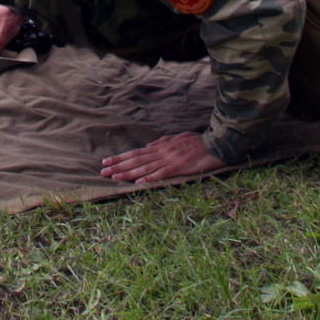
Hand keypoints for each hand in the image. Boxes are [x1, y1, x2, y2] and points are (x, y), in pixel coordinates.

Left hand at [100, 131, 225, 183]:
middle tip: (102, 172)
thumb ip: (163, 142)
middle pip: (136, 160)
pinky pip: (162, 174)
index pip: (136, 153)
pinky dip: (149, 178)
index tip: (106, 162)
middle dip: (118, 166)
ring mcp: (170, 160)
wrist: (216, 143)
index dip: (120, 158)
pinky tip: (139, 182)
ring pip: (144, 167)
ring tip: (114, 178)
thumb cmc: (199, 141)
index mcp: (161, 147)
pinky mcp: (179, 167)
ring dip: (128, 173)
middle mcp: (162, 152)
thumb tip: (149, 147)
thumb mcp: (178, 138)